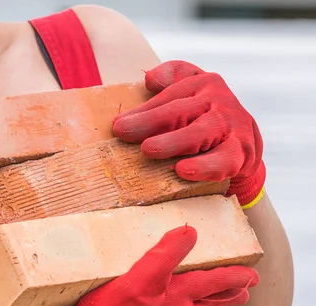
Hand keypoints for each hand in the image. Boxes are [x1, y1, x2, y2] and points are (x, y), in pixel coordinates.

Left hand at [112, 60, 265, 207]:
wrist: (244, 146)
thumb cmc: (204, 118)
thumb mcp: (191, 94)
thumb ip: (171, 79)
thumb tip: (149, 79)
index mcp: (204, 84)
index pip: (170, 95)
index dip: (143, 110)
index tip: (117, 125)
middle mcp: (220, 101)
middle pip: (180, 110)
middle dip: (149, 122)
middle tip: (123, 132)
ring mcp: (233, 126)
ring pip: (201, 133)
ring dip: (173, 142)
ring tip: (148, 149)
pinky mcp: (241, 153)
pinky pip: (223, 161)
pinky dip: (204, 167)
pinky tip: (183, 171)